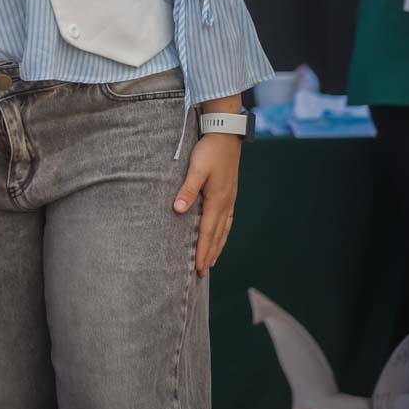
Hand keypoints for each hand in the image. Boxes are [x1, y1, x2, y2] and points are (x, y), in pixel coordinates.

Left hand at [174, 132, 239, 275]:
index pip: (208, 232)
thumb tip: (178, 210)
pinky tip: (220, 236)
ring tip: (212, 261)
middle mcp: (226, 203)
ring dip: (217, 246)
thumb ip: (187, 190)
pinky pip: (227, 220)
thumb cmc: (209, 151)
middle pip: (217, 235)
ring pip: (224, 230)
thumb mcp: (196, 169)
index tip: (198, 267)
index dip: (202, 250)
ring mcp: (230, 199)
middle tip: (202, 273)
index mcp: (218, 200)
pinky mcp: (229, 193)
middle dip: (210, 254)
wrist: (226, 135)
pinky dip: (223, 233)